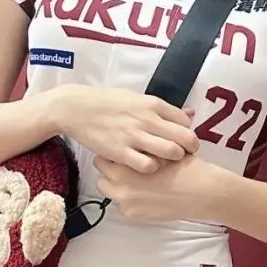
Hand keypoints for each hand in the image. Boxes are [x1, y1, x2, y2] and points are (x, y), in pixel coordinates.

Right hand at [54, 86, 198, 172]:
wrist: (76, 108)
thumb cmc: (106, 102)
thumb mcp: (136, 98)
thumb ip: (162, 109)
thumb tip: (189, 114)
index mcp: (152, 104)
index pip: (185, 121)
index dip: (187, 133)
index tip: (183, 140)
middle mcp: (147, 119)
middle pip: (185, 138)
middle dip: (189, 149)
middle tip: (184, 154)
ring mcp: (134, 136)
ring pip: (171, 152)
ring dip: (173, 159)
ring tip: (166, 161)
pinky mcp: (121, 152)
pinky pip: (148, 165)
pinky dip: (153, 168)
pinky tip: (147, 166)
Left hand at [92, 151, 227, 223]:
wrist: (202, 192)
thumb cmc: (185, 167)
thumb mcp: (163, 146)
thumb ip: (144, 141)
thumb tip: (134, 133)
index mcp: (125, 163)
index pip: (104, 153)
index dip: (115, 151)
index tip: (123, 151)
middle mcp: (119, 183)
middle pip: (101, 171)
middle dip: (112, 166)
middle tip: (129, 165)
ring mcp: (124, 201)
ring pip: (107, 188)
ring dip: (116, 183)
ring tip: (135, 180)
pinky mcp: (132, 215)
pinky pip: (121, 205)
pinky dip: (129, 199)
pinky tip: (145, 194)